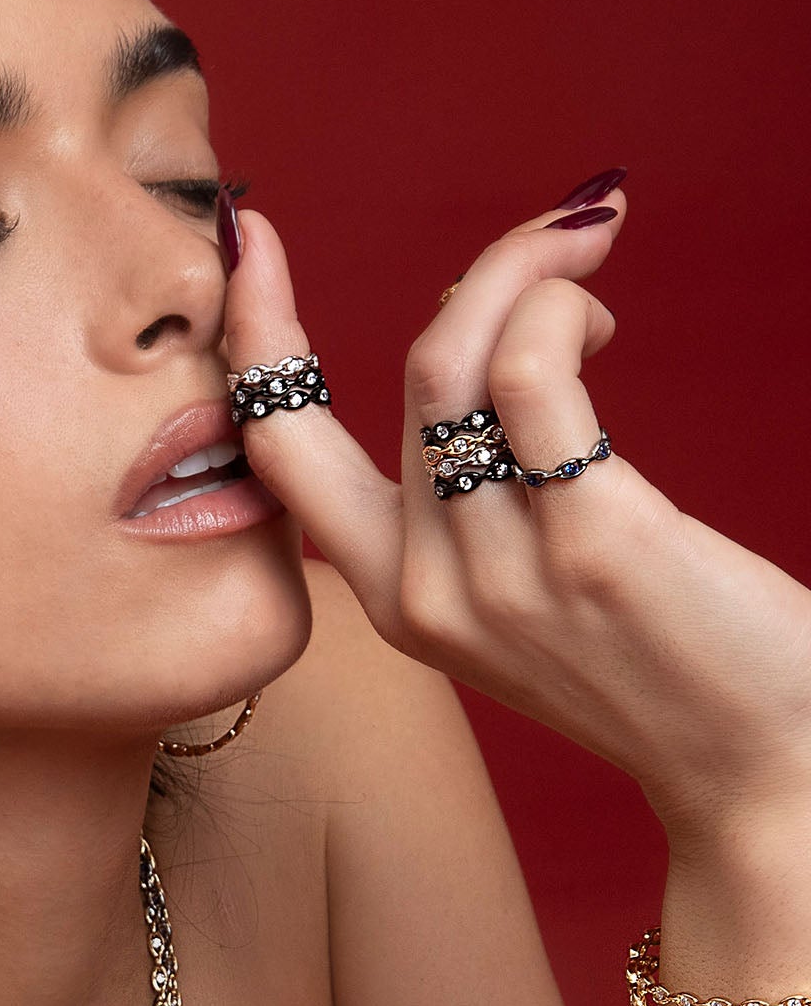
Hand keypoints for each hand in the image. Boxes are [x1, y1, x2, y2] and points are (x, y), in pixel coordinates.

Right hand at [221, 187, 810, 837]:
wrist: (761, 773)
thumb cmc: (659, 667)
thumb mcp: (521, 594)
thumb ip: (472, 493)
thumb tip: (472, 330)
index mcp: (392, 599)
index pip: (281, 445)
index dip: (255, 330)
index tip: (245, 231)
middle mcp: (425, 590)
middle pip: (412, 376)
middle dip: (486, 272)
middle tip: (566, 235)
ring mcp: (498, 574)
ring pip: (455, 364)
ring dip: (529, 274)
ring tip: (597, 274)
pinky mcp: (589, 546)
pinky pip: (535, 376)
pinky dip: (559, 309)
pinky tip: (599, 313)